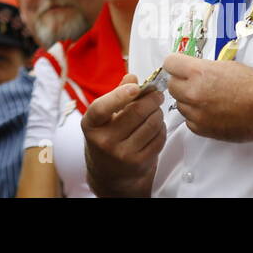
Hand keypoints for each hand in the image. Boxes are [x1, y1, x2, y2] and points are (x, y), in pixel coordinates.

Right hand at [81, 73, 165, 196]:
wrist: (110, 174)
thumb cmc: (107, 137)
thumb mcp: (104, 116)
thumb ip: (117, 94)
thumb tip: (132, 78)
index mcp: (91, 125)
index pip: (102, 108)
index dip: (120, 95)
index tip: (136, 87)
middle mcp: (104, 141)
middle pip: (135, 113)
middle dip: (151, 99)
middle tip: (157, 94)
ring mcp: (122, 154)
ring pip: (151, 124)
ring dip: (158, 112)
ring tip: (156, 108)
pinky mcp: (139, 163)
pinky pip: (158, 138)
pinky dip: (161, 127)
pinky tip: (156, 124)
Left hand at [163, 53, 252, 141]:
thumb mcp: (225, 65)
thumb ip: (202, 67)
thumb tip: (189, 70)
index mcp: (199, 72)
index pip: (169, 63)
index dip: (176, 64)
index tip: (180, 67)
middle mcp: (194, 92)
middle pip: (171, 85)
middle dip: (181, 82)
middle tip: (196, 83)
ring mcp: (197, 113)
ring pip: (179, 104)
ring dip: (189, 101)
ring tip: (209, 99)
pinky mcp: (202, 129)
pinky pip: (189, 120)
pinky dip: (196, 116)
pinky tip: (212, 112)